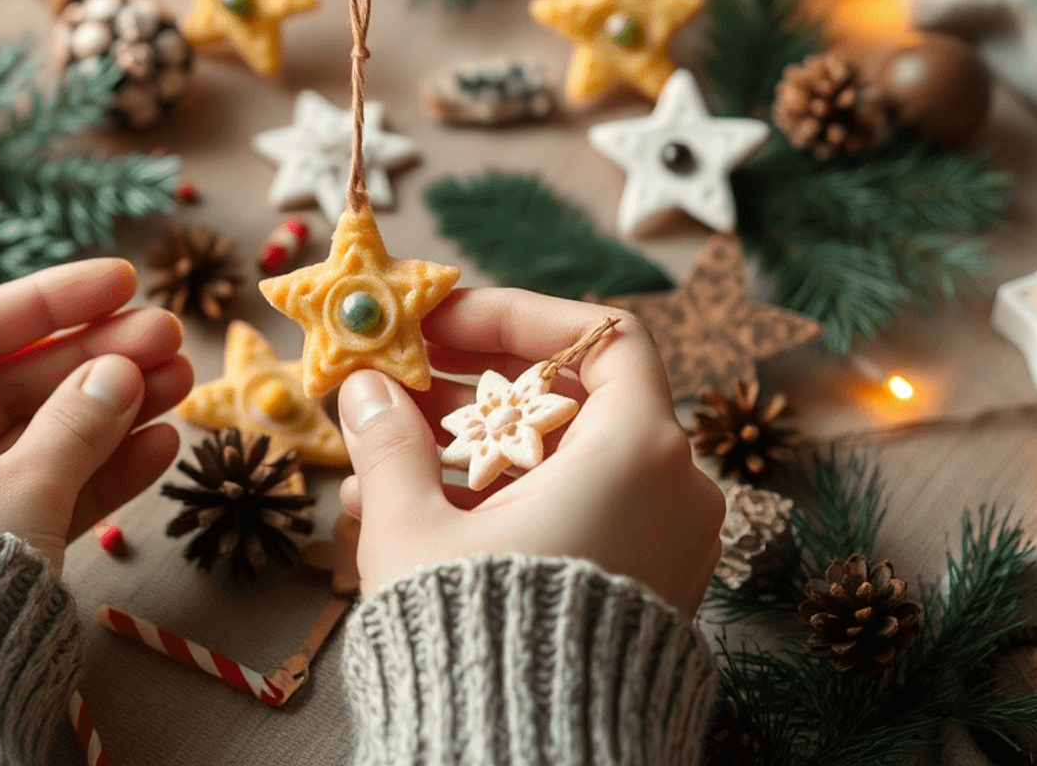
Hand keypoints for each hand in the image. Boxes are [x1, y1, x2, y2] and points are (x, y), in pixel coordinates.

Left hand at [0, 258, 189, 570]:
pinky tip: (160, 442)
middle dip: (93, 361)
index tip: (122, 279)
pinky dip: (94, 471)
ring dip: (108, 411)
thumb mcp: (15, 492)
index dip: (47, 302)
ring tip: (183, 383)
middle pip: (6, 384)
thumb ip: (74, 424)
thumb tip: (122, 370)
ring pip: (31, 439)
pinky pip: (35, 493)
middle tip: (170, 337)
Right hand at [336, 288, 722, 614]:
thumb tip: (363, 387)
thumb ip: (389, 443)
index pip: (603, 334)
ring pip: (562, 460)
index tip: (441, 323)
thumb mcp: (415, 527)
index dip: (517, 316)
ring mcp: (664, 541)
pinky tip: (412, 512)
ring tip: (382, 458)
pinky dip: (505, 499)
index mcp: (638, 450)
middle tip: (400, 379)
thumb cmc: (481, 636)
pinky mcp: (641, 585)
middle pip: (574, 397)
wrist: (531, 764)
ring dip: (472, 449)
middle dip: (475, 386)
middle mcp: (673, 487)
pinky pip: (574, 512)